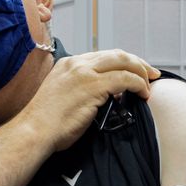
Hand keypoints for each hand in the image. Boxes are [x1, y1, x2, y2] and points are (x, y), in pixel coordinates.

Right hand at [22, 49, 159, 150]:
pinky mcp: (93, 86)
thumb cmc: (46, 123)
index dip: (124, 62)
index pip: (103, 56)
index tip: (136, 71)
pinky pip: (125, 78)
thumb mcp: (63, 96)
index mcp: (69, 64)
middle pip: (116, 54)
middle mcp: (77, 64)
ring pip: (123, 62)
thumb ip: (83, 90)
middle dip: (138, 62)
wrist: (33, 131)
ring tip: (150, 84)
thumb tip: (108, 96)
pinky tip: (143, 93)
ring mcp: (85, 73)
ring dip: (141, 72)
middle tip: (151, 73)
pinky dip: (138, 84)